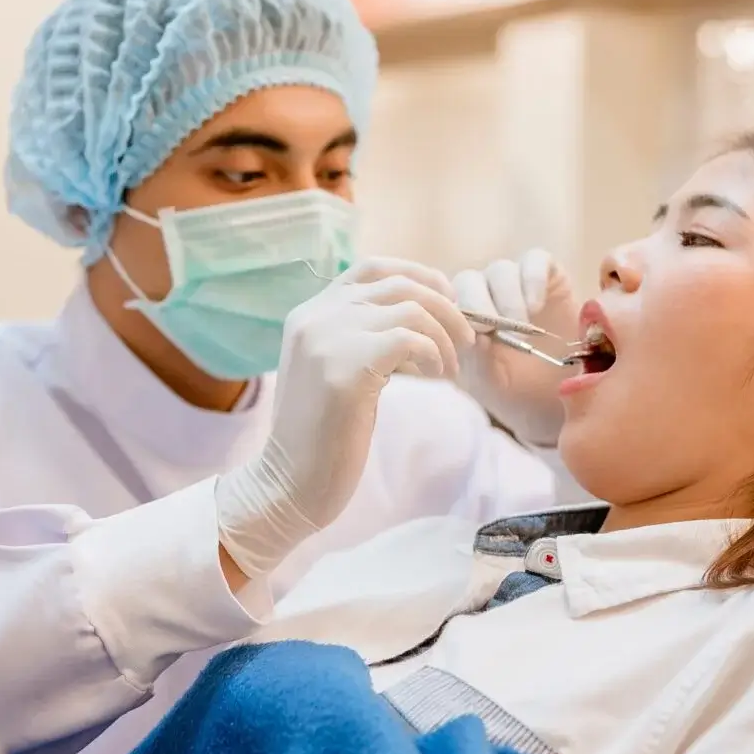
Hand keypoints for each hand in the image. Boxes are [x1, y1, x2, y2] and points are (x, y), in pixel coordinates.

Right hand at [216, 258, 475, 577]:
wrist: (288, 484)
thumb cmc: (323, 435)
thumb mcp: (339, 370)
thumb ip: (364, 336)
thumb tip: (424, 314)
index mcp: (310, 314)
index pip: (373, 269)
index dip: (419, 276)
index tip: (447, 301)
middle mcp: (314, 317)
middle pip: (398, 284)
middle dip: (444, 307)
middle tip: (465, 339)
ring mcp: (326, 340)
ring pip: (410, 309)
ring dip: (443, 336)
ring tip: (448, 369)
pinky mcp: (344, 370)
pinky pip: (409, 340)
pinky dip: (434, 355)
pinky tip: (436, 378)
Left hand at [454, 249, 578, 446]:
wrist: (561, 391)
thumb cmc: (519, 390)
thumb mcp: (494, 383)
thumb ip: (479, 362)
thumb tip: (477, 337)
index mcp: (462, 319)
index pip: (446, 300)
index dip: (457, 313)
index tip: (473, 336)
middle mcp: (485, 295)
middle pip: (470, 280)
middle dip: (481, 304)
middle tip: (496, 328)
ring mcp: (515, 282)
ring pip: (501, 270)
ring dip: (508, 297)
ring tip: (524, 327)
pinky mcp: (547, 274)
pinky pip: (535, 260)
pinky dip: (533, 279)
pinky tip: (536, 306)